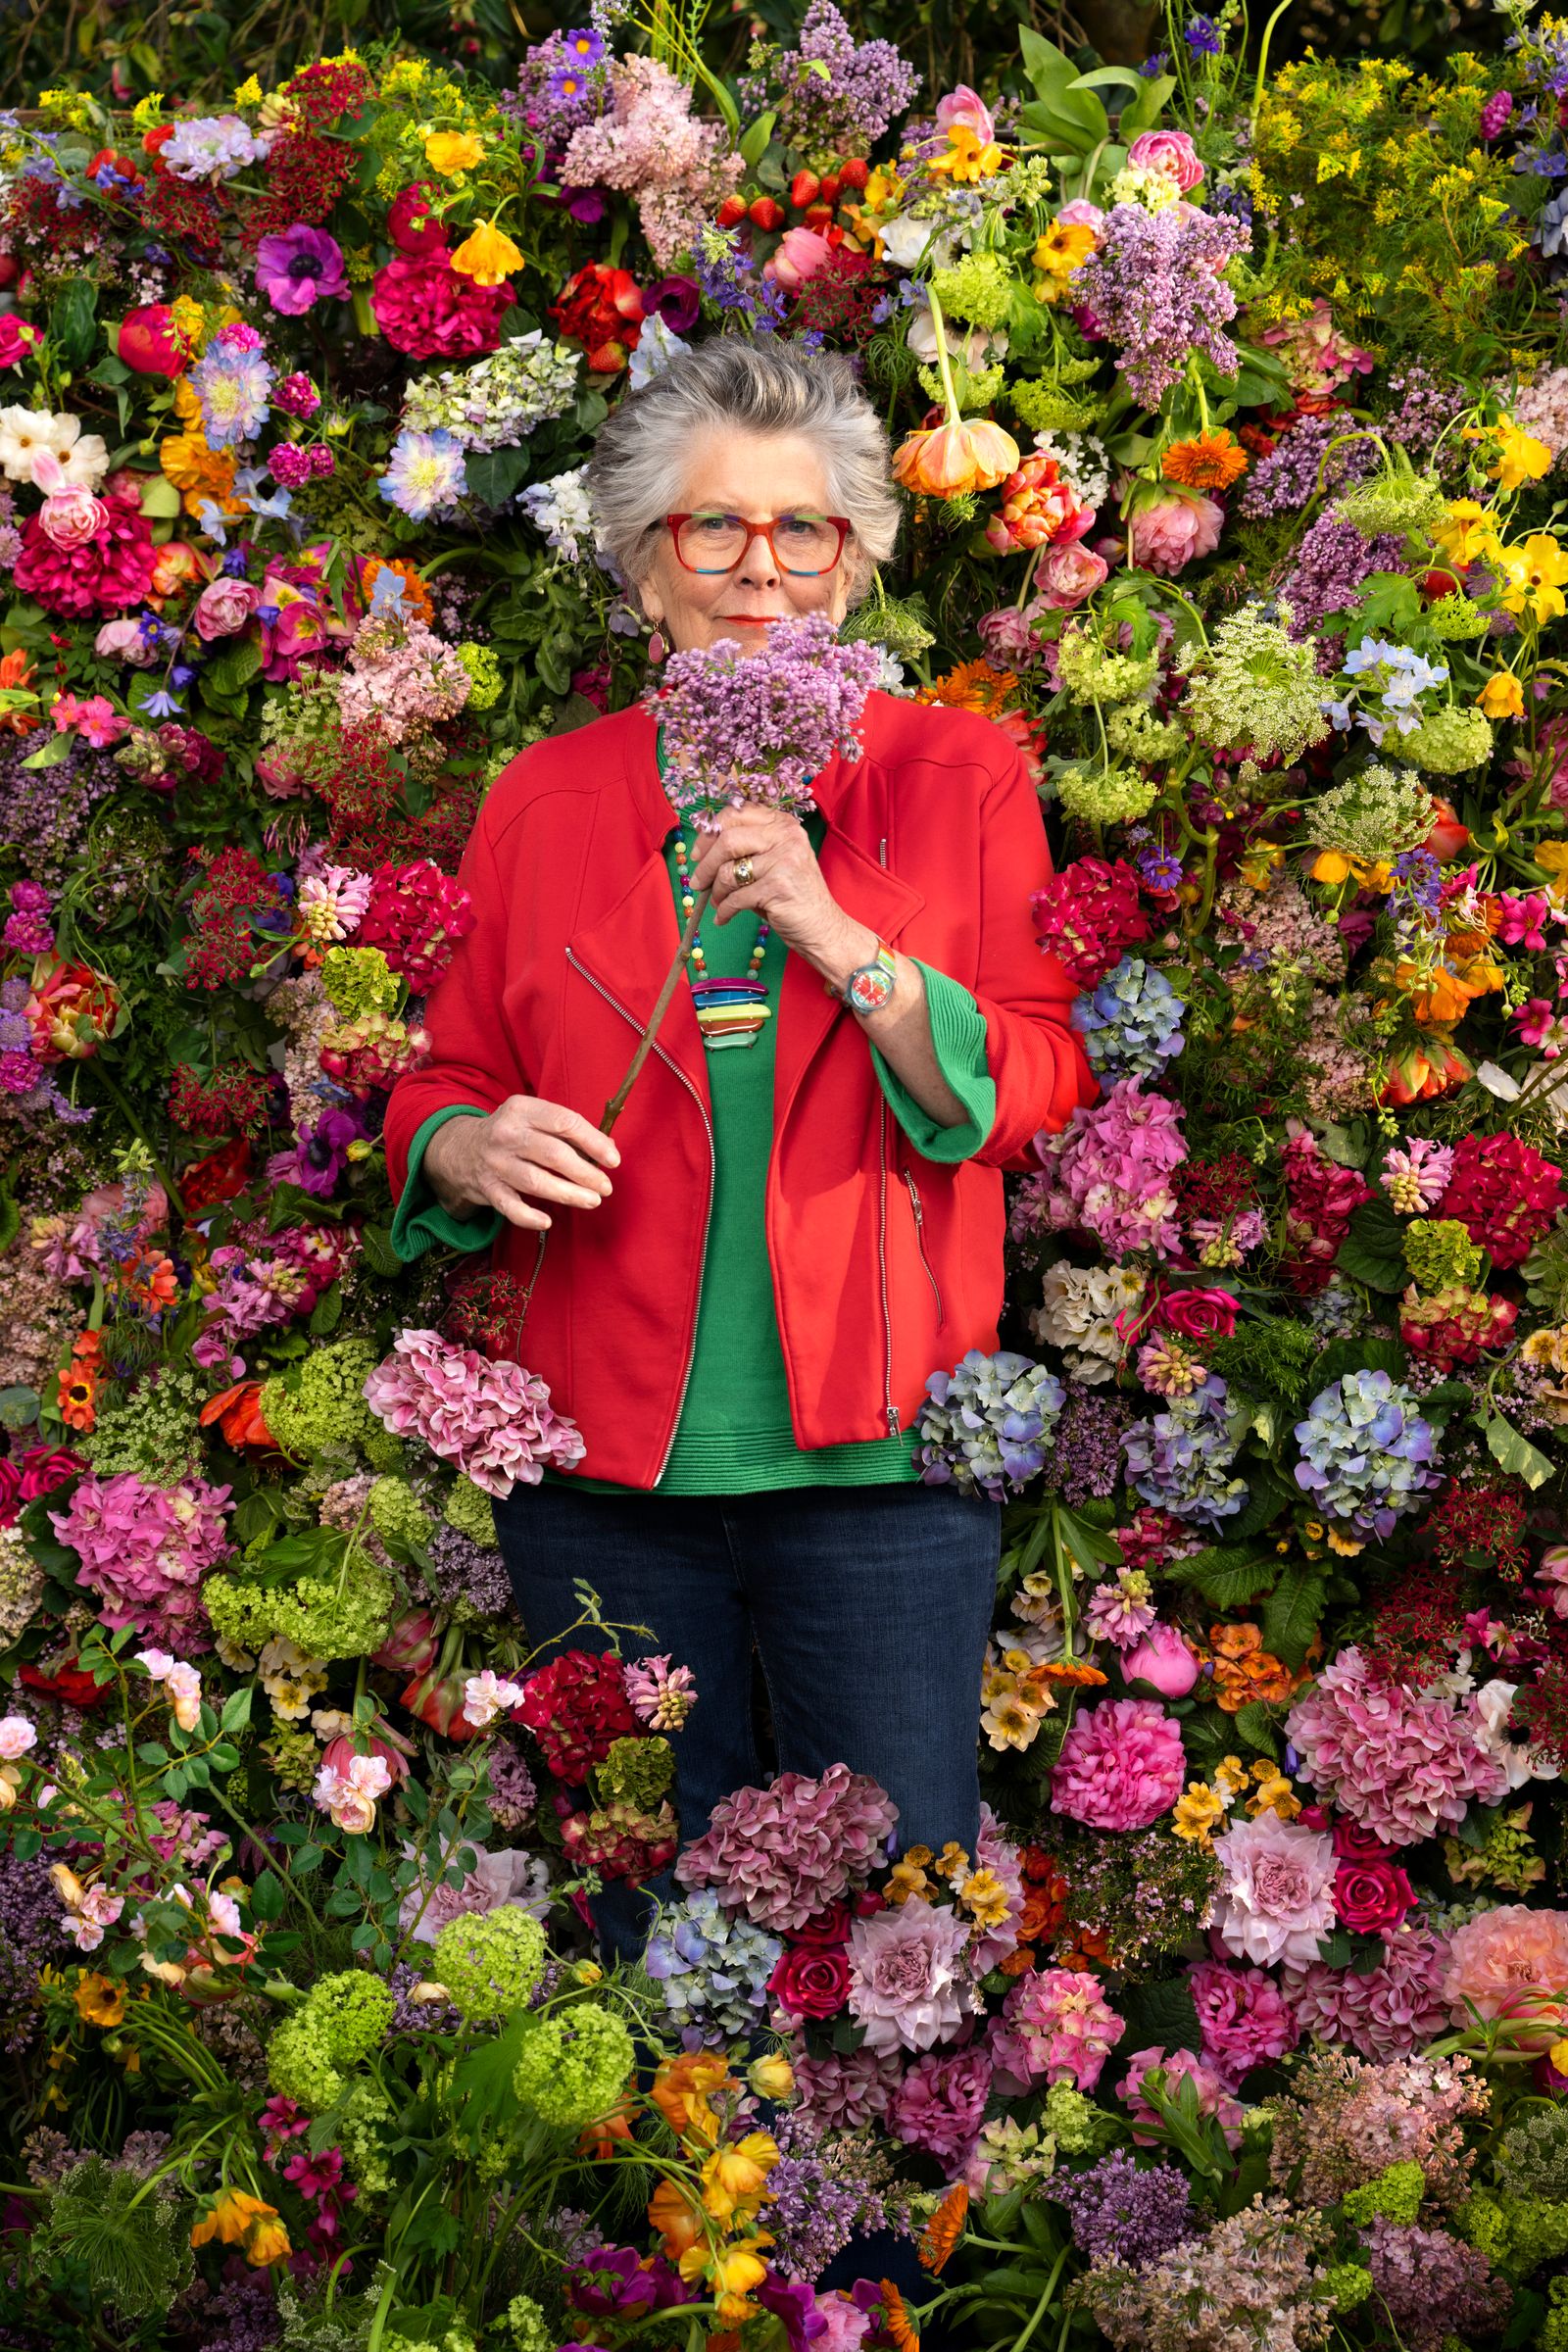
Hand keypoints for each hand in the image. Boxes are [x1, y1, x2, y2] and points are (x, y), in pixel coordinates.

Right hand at [423, 1098, 618, 1232]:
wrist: (461, 1149)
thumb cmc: (512, 1134)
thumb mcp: (534, 1119)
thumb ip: (568, 1131)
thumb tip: (608, 1148)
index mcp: (522, 1109)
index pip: (564, 1122)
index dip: (593, 1142)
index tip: (613, 1159)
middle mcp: (506, 1134)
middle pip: (553, 1154)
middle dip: (585, 1172)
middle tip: (606, 1186)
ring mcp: (495, 1162)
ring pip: (536, 1181)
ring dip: (568, 1194)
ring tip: (592, 1201)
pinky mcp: (486, 1188)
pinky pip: (509, 1206)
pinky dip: (528, 1216)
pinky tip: (547, 1221)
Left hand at [690, 809, 873, 985]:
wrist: (822, 926)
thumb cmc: (791, 894)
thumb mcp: (771, 862)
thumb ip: (744, 848)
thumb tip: (701, 849)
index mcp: (782, 823)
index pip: (735, 814)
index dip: (709, 833)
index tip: (697, 854)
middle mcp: (786, 835)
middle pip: (727, 839)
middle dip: (705, 864)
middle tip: (697, 882)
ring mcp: (784, 859)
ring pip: (728, 871)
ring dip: (716, 891)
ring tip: (718, 903)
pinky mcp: (778, 886)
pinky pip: (736, 897)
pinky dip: (724, 910)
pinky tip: (724, 918)